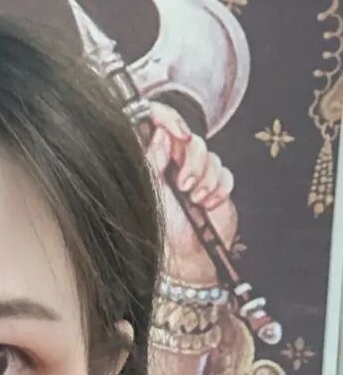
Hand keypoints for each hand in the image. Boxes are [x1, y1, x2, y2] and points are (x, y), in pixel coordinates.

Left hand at [144, 102, 237, 283]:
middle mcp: (174, 164)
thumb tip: (160, 132)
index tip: (177, 133)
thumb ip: (151, 159)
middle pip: (189, 137)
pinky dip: (218, 188)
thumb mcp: (150, 192)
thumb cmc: (162, 229)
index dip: (169, 118)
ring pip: (209, 153)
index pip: (157, 122)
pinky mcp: (218, 184)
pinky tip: (208, 205)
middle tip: (184, 185)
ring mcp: (197, 173)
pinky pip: (224, 172)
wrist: (188, 256)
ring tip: (195, 200)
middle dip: (191, 160)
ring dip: (204, 178)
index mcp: (153, 161)